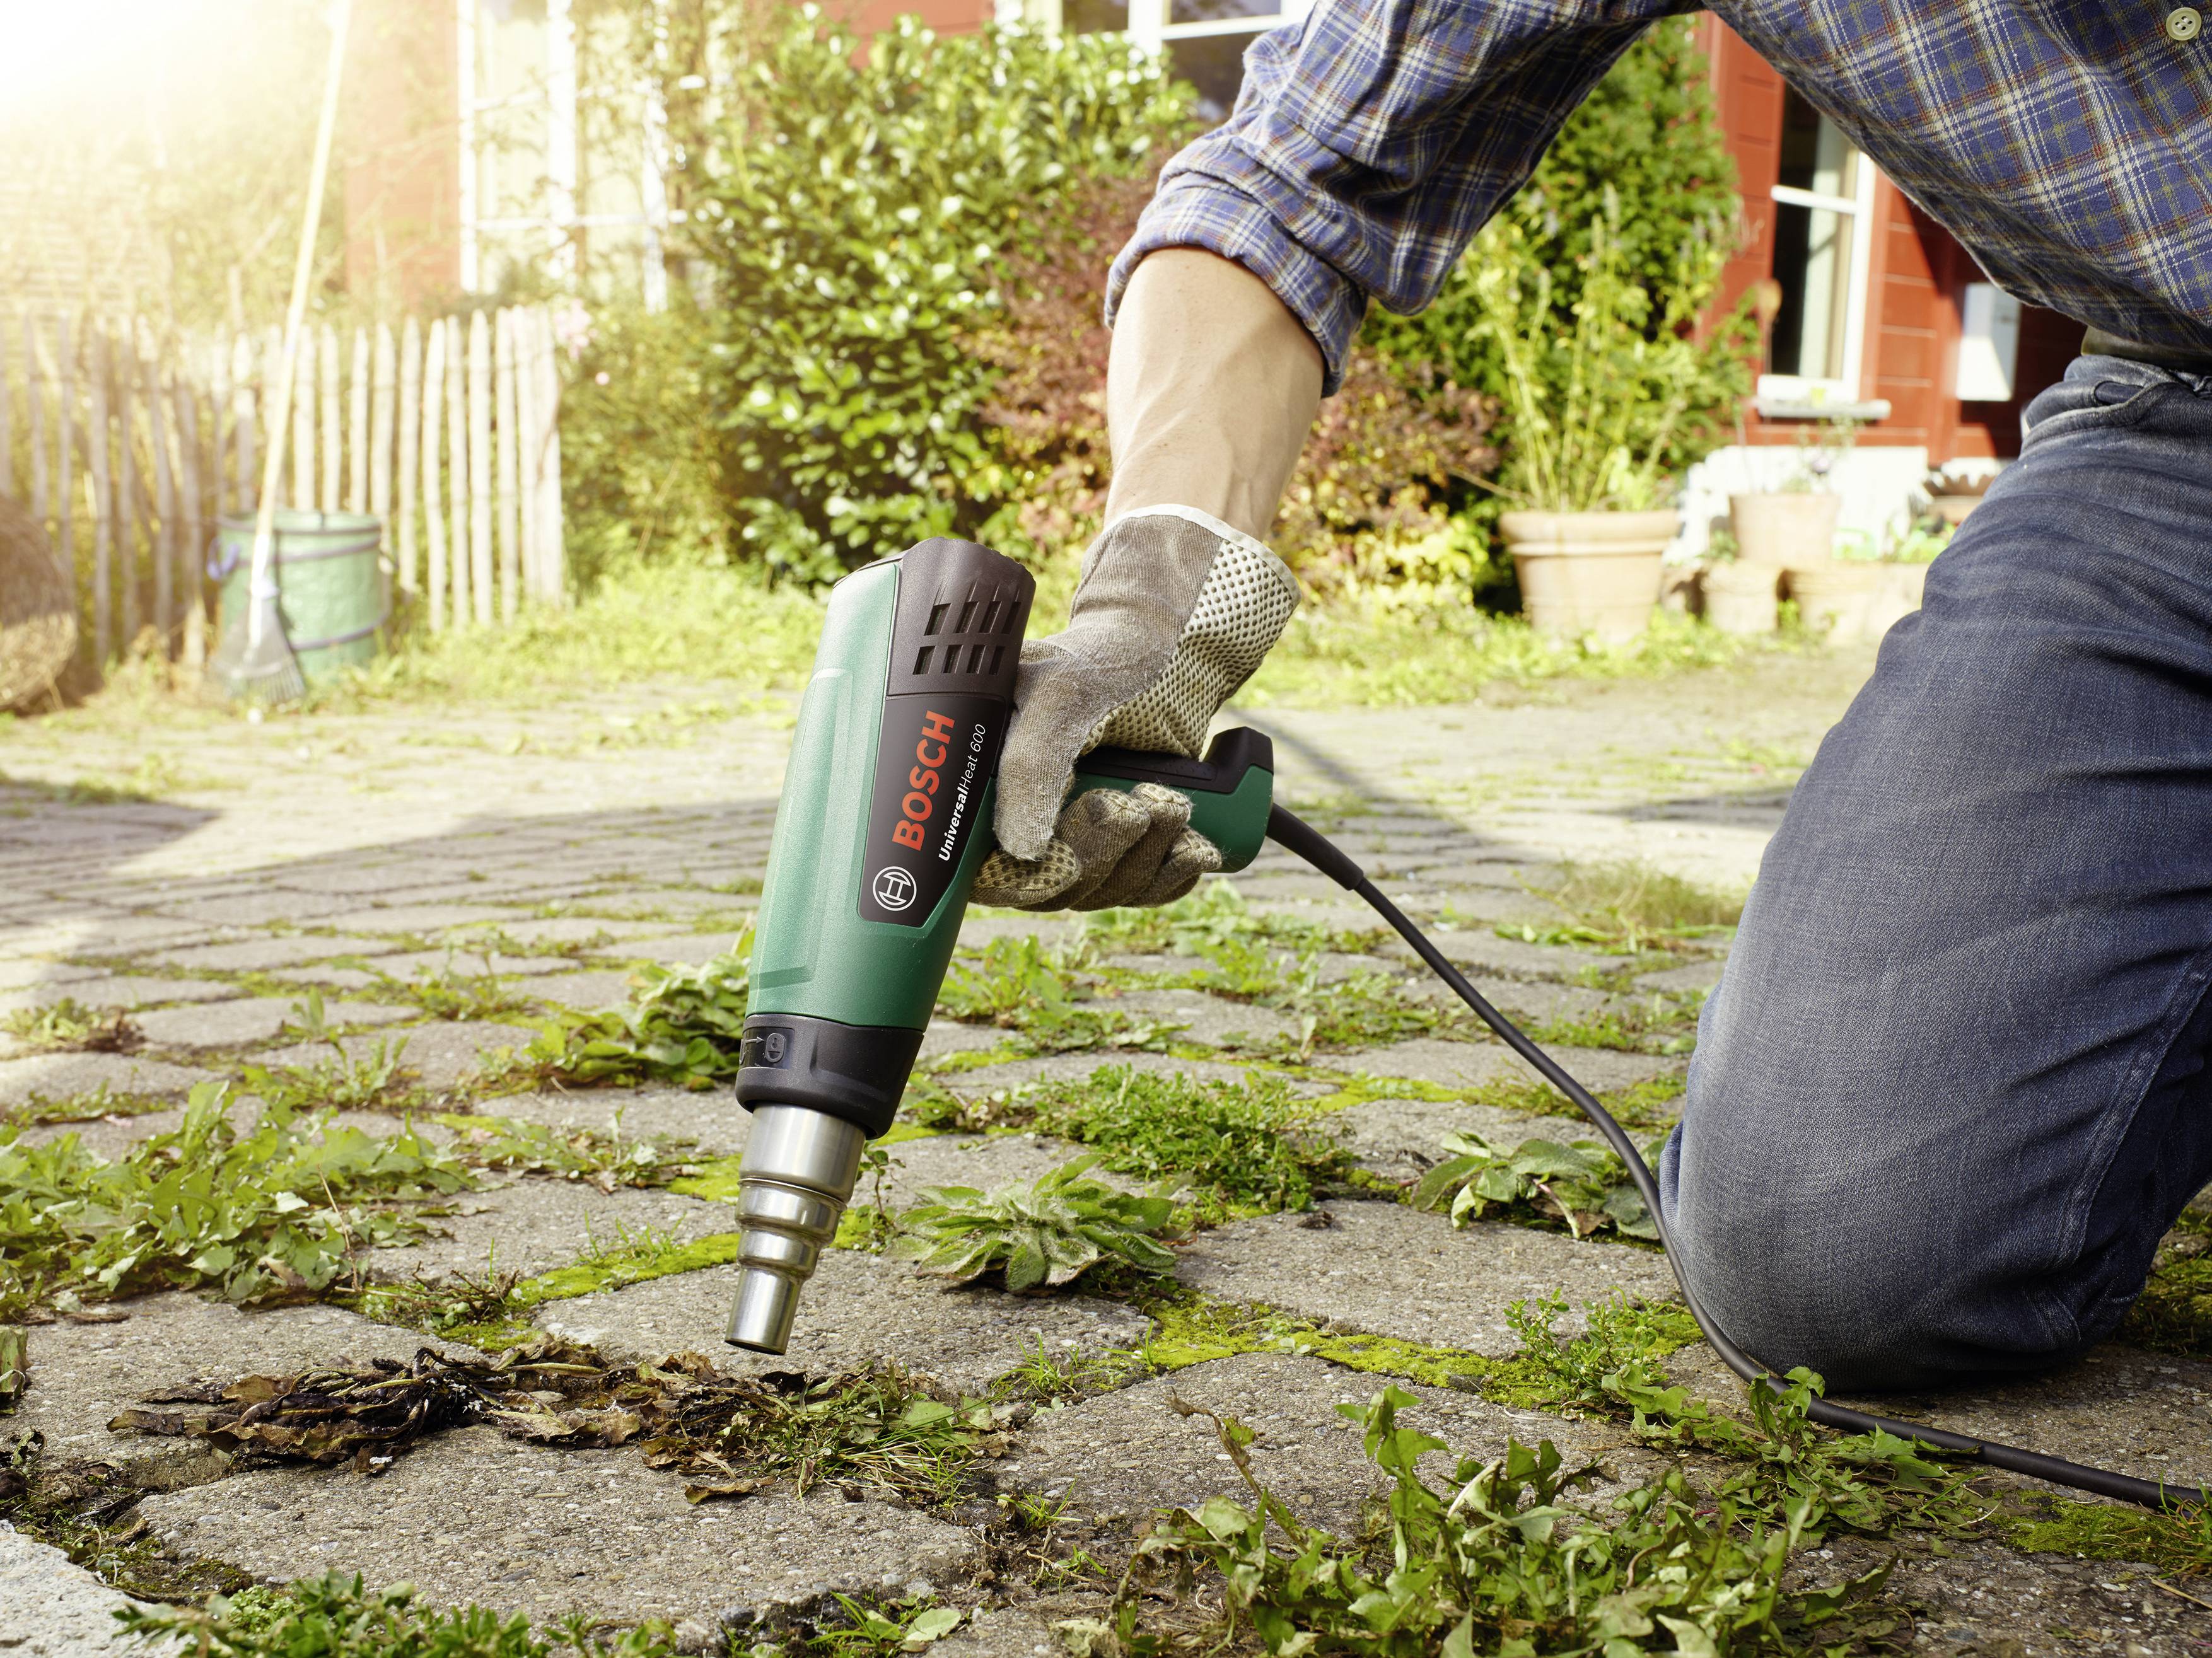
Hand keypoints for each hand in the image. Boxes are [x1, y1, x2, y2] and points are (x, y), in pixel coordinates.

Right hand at [975, 507, 1297, 910]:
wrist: (1148, 648)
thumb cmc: (1094, 658)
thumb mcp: (1061, 696)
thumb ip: (1030, 766)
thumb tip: (1021, 850)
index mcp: (984, 791)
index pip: (983, 875)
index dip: (1019, 883)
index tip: (1063, 860)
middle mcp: (1024, 823)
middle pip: (1050, 893)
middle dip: (1100, 855)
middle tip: (1131, 806)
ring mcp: (1076, 839)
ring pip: (1102, 893)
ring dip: (1144, 856)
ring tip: (1167, 801)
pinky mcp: (1125, 847)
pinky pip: (1146, 891)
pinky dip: (1174, 871)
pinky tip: (1192, 842)